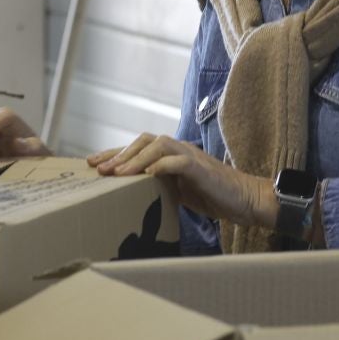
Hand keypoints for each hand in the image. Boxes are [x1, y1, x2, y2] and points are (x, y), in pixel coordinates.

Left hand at [91, 134, 275, 228]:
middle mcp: (179, 150)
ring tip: (118, 173)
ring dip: (136, 158)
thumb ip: (160, 185)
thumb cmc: (213, 195)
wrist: (245, 199)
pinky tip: (148, 174)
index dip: (115, 153)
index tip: (93, 163)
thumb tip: (134, 192)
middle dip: (119, 153)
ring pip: (158, 145)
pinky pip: (178, 161)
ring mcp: (190, 156)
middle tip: (99, 168)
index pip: (139, 147)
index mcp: (172, 155)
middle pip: (144, 140)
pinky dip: (161, 165)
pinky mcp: (201, 168)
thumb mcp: (179, 191)